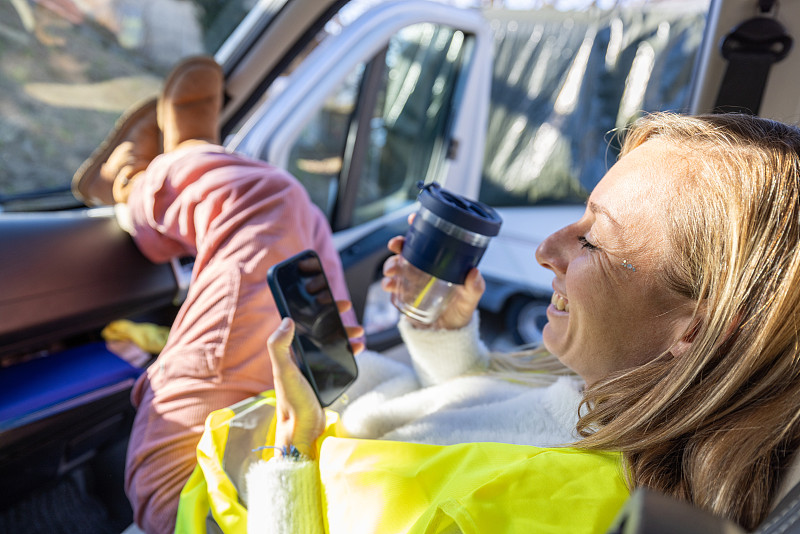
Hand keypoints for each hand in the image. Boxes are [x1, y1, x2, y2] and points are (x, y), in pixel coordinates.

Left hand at [268, 302, 363, 459]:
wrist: (304, 429)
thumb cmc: (292, 401)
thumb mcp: (284, 371)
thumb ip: (279, 346)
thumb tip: (287, 320)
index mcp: (290, 351)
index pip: (303, 321)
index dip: (316, 307)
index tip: (330, 299)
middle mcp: (300, 356)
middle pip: (319, 328)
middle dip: (334, 316)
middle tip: (348, 307)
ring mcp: (313, 366)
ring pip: (331, 342)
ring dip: (344, 333)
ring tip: (359, 331)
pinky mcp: (323, 377)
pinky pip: (338, 357)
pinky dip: (348, 350)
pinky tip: (358, 348)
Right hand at [381, 235, 484, 330]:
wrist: (448, 336)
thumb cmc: (461, 312)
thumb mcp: (470, 300)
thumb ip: (474, 288)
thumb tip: (475, 273)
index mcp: (441, 262)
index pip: (430, 239)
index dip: (420, 227)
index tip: (412, 219)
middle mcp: (425, 268)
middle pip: (408, 249)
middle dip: (398, 244)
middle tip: (395, 245)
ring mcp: (413, 280)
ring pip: (397, 265)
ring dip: (390, 264)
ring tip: (391, 272)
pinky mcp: (404, 294)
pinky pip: (393, 285)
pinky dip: (389, 284)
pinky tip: (389, 286)